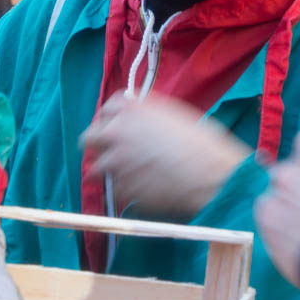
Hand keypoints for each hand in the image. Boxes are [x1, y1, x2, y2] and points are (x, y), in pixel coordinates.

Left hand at [81, 93, 250, 220]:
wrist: (210, 174)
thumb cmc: (202, 143)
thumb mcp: (173, 115)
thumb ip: (148, 116)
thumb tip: (139, 124)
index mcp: (130, 109)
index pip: (106, 110)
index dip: (111, 120)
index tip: (117, 128)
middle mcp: (116, 132)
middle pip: (89, 138)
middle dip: (98, 146)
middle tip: (112, 154)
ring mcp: (114, 161)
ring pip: (95, 169)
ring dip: (108, 172)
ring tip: (129, 176)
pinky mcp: (120, 188)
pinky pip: (114, 189)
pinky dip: (124, 190)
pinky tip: (145, 189)